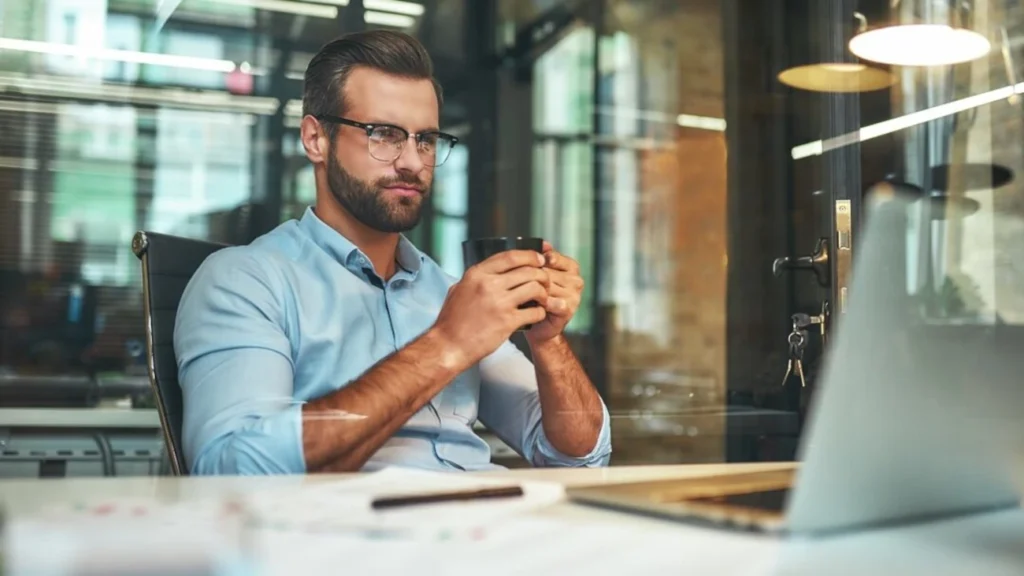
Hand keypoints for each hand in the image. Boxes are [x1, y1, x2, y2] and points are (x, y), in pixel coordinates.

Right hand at [431, 249, 549, 365]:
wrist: (448, 346)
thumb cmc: (451, 321)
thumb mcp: (458, 290)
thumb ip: (475, 279)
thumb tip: (488, 271)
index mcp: (477, 274)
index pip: (510, 256)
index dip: (529, 256)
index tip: (539, 259)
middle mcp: (489, 285)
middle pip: (527, 270)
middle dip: (541, 275)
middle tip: (545, 281)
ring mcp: (499, 303)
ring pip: (535, 288)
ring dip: (543, 293)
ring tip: (542, 299)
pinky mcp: (507, 321)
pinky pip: (534, 312)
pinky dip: (540, 312)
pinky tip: (536, 315)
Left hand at [525, 242, 582, 344]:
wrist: (538, 326)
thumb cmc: (535, 297)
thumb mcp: (537, 275)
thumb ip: (540, 259)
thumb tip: (543, 243)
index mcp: (571, 267)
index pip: (552, 257)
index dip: (535, 263)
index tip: (522, 269)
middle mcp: (576, 280)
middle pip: (548, 272)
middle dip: (531, 279)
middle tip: (516, 285)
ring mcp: (575, 295)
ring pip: (548, 286)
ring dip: (533, 291)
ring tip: (521, 295)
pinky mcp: (569, 309)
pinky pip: (552, 301)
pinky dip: (540, 303)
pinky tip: (531, 305)